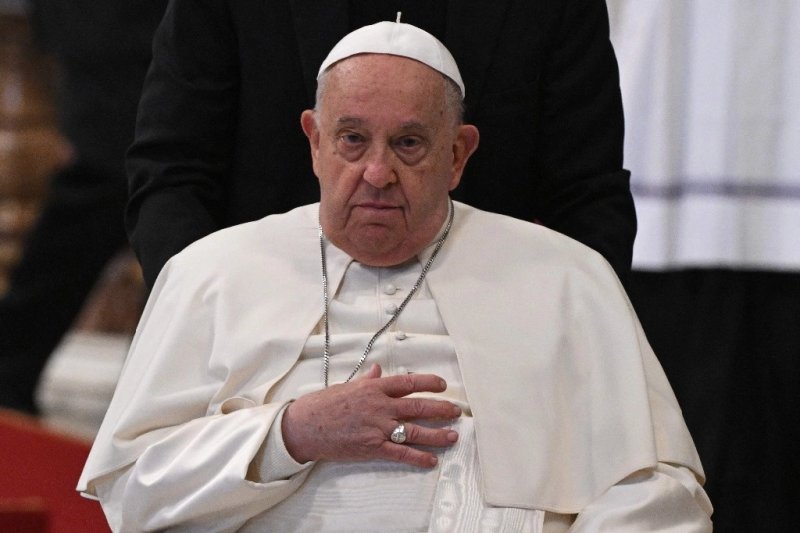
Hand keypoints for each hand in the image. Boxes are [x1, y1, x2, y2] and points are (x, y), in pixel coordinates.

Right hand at [281, 364, 460, 467]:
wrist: (304, 426)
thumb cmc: (323, 405)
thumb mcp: (347, 386)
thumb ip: (367, 380)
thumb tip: (378, 370)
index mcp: (374, 389)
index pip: (408, 383)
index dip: (429, 383)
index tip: (442, 385)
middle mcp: (380, 406)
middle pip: (418, 406)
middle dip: (441, 409)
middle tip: (456, 411)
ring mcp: (377, 428)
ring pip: (414, 430)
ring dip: (436, 434)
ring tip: (452, 436)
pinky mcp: (372, 447)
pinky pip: (400, 453)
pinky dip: (418, 457)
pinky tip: (431, 460)